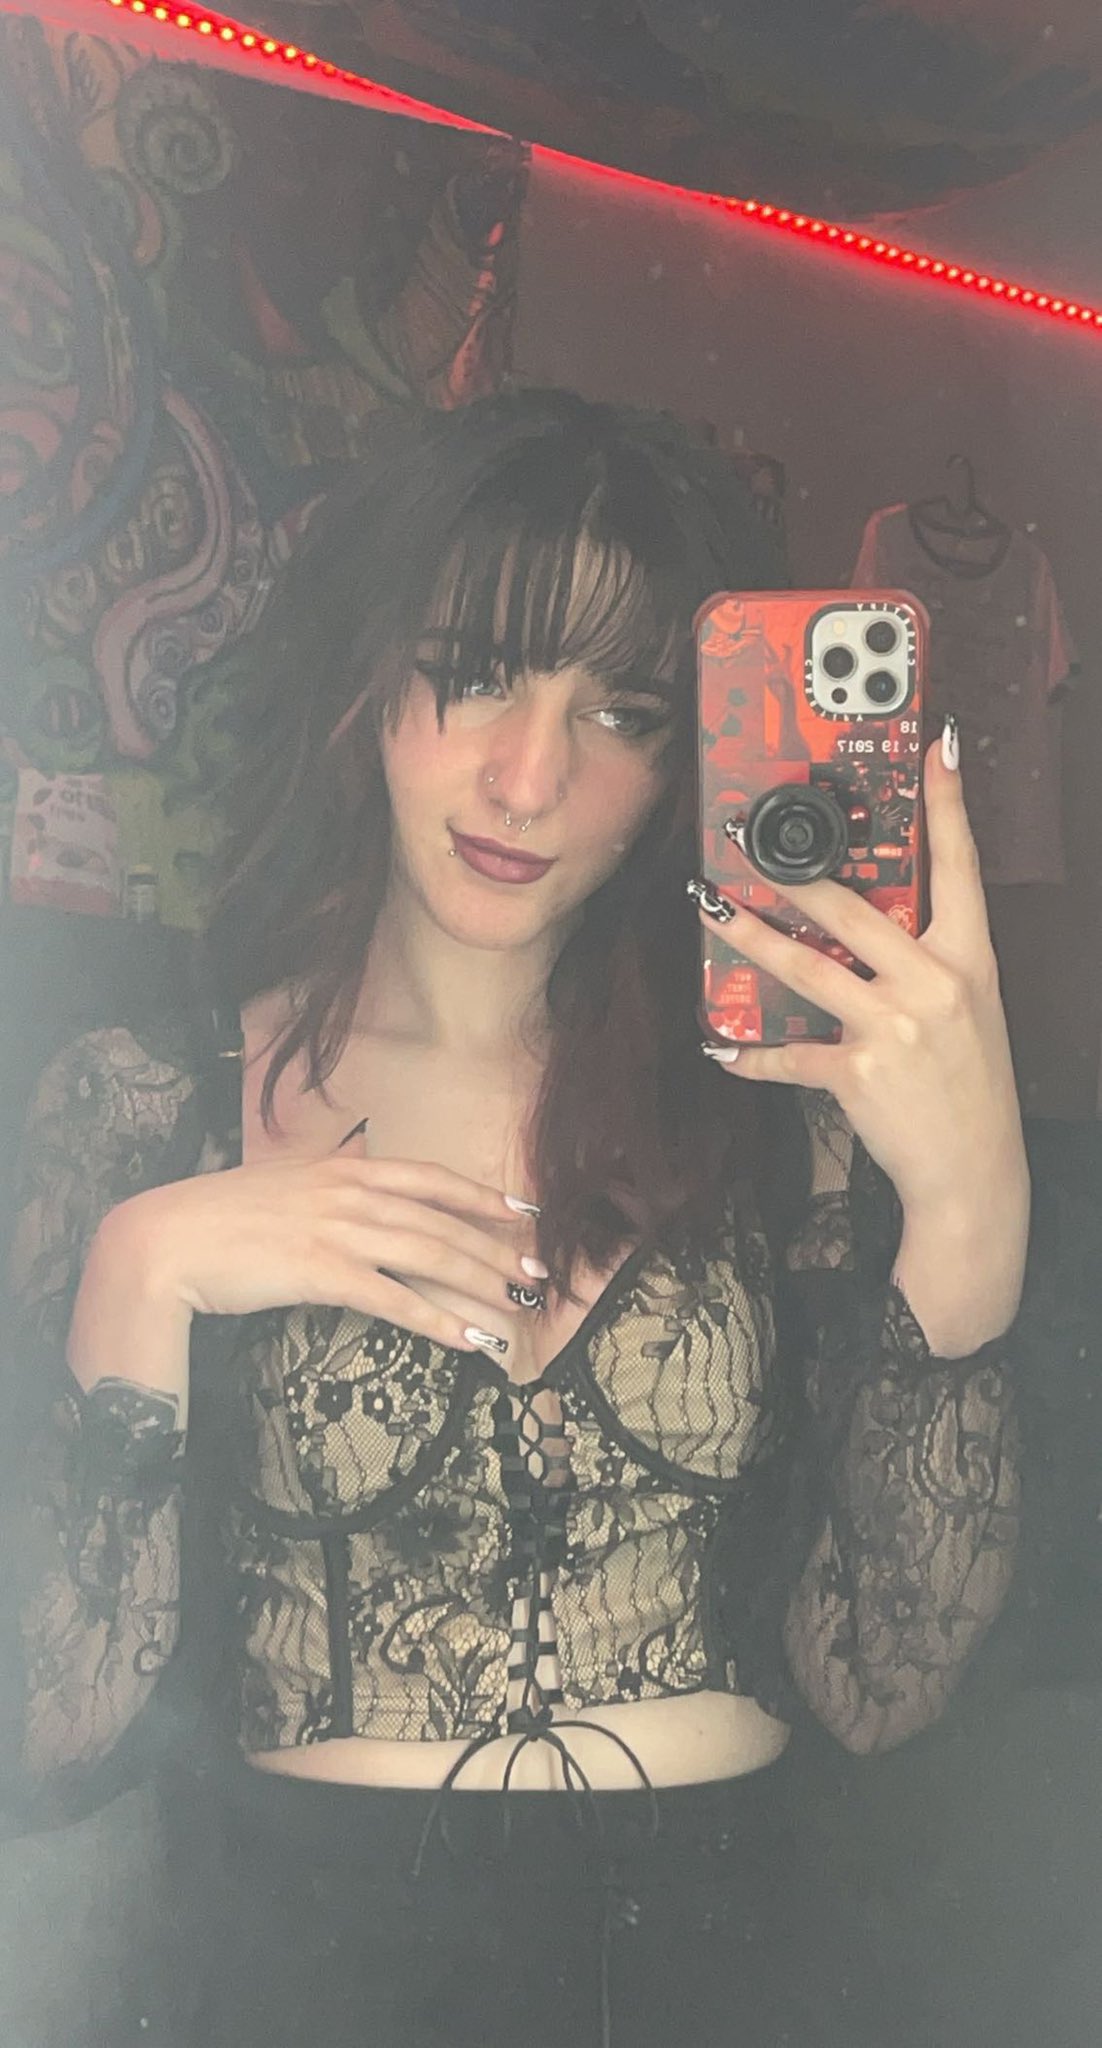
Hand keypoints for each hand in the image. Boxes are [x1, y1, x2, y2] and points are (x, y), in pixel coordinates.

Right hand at [100, 1152, 542, 1358]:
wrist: (166, 1240)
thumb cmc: (220, 1219)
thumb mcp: (284, 1188)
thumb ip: (329, 1191)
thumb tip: (364, 1197)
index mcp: (342, 1168)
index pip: (429, 1177)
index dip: (480, 1195)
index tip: (522, 1212)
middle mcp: (348, 1192)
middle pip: (441, 1221)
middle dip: (496, 1248)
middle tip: (537, 1273)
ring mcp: (337, 1230)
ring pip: (428, 1256)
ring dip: (480, 1283)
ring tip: (516, 1307)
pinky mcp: (321, 1272)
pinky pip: (394, 1298)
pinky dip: (437, 1319)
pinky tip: (467, 1337)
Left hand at [693, 726, 1026, 1222]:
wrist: (973, 1170)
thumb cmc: (968, 1084)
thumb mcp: (968, 1008)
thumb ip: (925, 961)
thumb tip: (867, 921)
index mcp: (969, 960)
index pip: (961, 867)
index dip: (948, 806)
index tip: (932, 750)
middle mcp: (933, 984)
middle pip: (854, 911)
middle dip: (795, 875)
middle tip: (749, 842)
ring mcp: (893, 1027)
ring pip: (807, 968)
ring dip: (751, 939)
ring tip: (713, 911)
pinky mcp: (858, 1072)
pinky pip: (789, 1055)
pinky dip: (751, 1055)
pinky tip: (721, 1049)